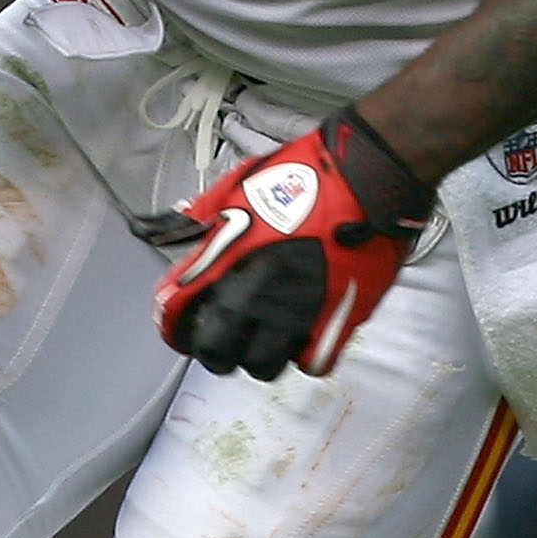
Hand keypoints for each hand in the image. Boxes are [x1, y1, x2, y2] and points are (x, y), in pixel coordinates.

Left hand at [138, 106, 433, 379]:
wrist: (369, 176)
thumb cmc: (308, 172)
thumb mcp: (242, 183)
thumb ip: (204, 212)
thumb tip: (167, 223)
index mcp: (227, 260)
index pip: (177, 313)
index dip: (174, 326)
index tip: (180, 327)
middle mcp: (255, 294)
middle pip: (216, 354)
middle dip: (217, 347)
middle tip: (228, 333)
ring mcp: (296, 312)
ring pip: (262, 365)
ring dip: (260, 353)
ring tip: (268, 334)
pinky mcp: (338, 321)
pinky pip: (311, 362)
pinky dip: (305, 353)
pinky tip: (306, 334)